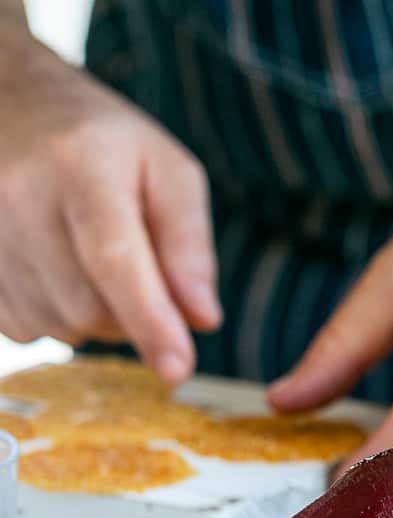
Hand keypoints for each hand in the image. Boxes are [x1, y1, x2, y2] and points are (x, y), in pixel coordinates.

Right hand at [0, 25, 220, 381]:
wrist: (8, 102)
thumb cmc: (103, 143)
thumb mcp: (167, 170)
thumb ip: (190, 244)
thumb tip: (202, 320)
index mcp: (79, 164)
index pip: (115, 259)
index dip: (149, 321)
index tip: (178, 369)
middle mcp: (19, 195)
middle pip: (88, 308)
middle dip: (129, 315)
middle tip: (138, 273)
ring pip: (56, 326)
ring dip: (92, 317)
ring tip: (92, 260)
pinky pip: (23, 328)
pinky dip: (54, 317)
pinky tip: (58, 271)